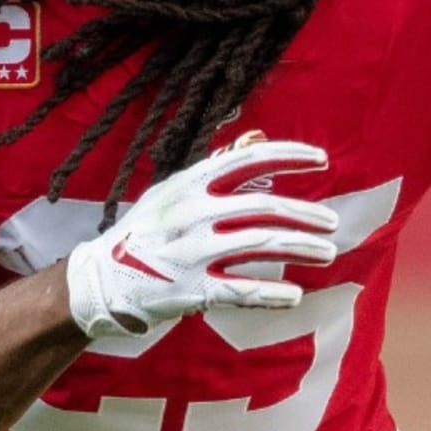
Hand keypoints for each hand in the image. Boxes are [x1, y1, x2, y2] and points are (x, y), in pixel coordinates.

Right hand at [65, 132, 337, 337]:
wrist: (98, 280)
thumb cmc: (145, 230)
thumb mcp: (174, 190)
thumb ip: (217, 166)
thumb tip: (258, 135)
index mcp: (190, 183)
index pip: (249, 159)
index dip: (290, 156)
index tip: (322, 160)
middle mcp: (193, 212)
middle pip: (264, 206)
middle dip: (305, 214)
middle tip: (332, 222)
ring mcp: (191, 252)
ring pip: (260, 244)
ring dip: (301, 248)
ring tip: (327, 252)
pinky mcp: (189, 290)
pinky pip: (241, 290)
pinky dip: (271, 294)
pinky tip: (295, 295)